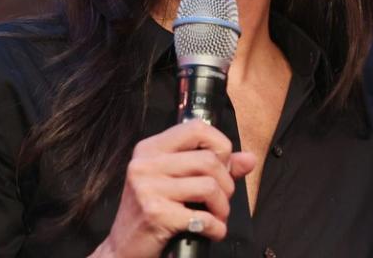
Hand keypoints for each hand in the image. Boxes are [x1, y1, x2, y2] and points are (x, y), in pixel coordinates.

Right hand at [89, 120, 255, 257]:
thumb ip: (215, 167)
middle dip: (226, 183)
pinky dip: (216, 227)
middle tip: (222, 200)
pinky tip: (213, 231)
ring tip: (217, 216)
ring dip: (222, 207)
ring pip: (209, 186)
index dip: (219, 145)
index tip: (222, 166)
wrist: (122, 250)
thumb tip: (249, 158)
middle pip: (208, 160)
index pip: (196, 128)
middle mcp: (145, 163)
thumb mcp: (178, 182)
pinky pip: (202, 216)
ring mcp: (147, 188)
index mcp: (151, 148)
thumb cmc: (153, 212)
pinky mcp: (155, 213)